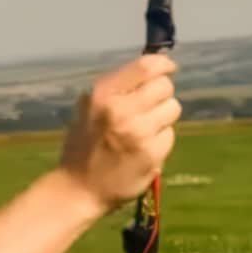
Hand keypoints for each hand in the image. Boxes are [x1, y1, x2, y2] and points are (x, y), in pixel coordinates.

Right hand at [57, 54, 179, 212]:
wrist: (78, 187)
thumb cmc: (85, 144)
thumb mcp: (90, 108)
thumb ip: (118, 88)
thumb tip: (155, 67)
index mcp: (103, 94)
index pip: (146, 66)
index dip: (163, 64)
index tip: (168, 68)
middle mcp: (120, 109)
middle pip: (164, 86)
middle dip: (161, 94)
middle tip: (149, 107)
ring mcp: (138, 132)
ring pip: (172, 108)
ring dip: (163, 116)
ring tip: (144, 128)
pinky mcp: (151, 154)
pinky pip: (170, 134)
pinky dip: (161, 139)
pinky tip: (144, 148)